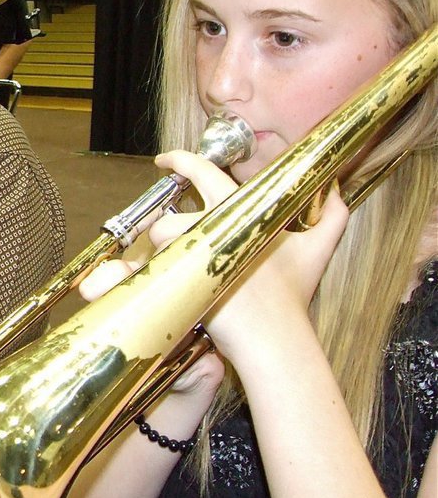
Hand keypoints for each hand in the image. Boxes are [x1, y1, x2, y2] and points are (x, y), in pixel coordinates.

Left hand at [151, 150, 348, 363]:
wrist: (275, 338)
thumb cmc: (292, 295)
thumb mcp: (320, 248)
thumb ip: (333, 214)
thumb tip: (336, 189)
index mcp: (244, 211)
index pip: (205, 172)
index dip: (180, 159)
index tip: (165, 159)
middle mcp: (217, 226)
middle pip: (171, 213)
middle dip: (166, 224)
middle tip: (174, 238)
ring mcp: (198, 253)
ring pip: (161, 238)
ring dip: (166, 251)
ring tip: (186, 270)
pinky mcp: (185, 278)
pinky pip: (160, 265)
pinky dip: (164, 272)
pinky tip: (181, 285)